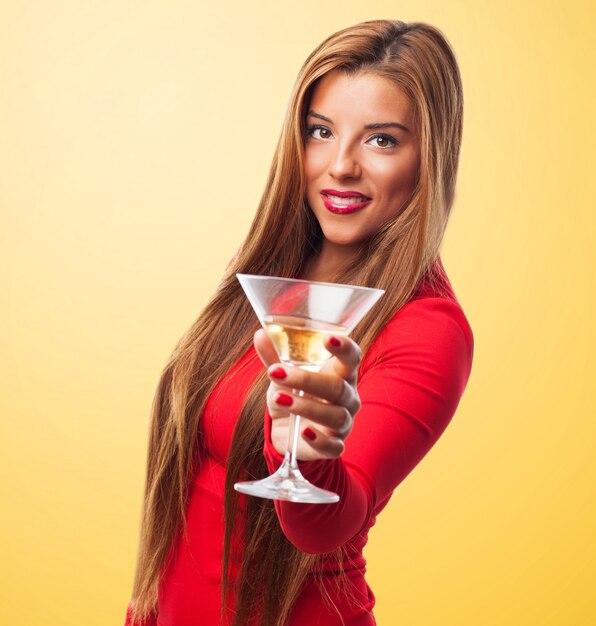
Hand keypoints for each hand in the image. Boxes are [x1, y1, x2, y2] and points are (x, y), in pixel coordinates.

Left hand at [253, 329, 361, 460]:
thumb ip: (274, 356)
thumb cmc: (293, 393)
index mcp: (340, 372)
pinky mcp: (335, 445)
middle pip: (338, 387)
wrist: (287, 430)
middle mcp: (348, 396)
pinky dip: (320, 440)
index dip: (344, 347)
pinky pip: (334, 446)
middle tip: (277, 373)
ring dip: (306, 407)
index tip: (328, 338)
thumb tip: (260, 334)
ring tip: (278, 399)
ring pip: (336, 416)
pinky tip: (304, 432)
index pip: (352, 357)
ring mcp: (344, 422)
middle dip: (307, 380)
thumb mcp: (282, 374)